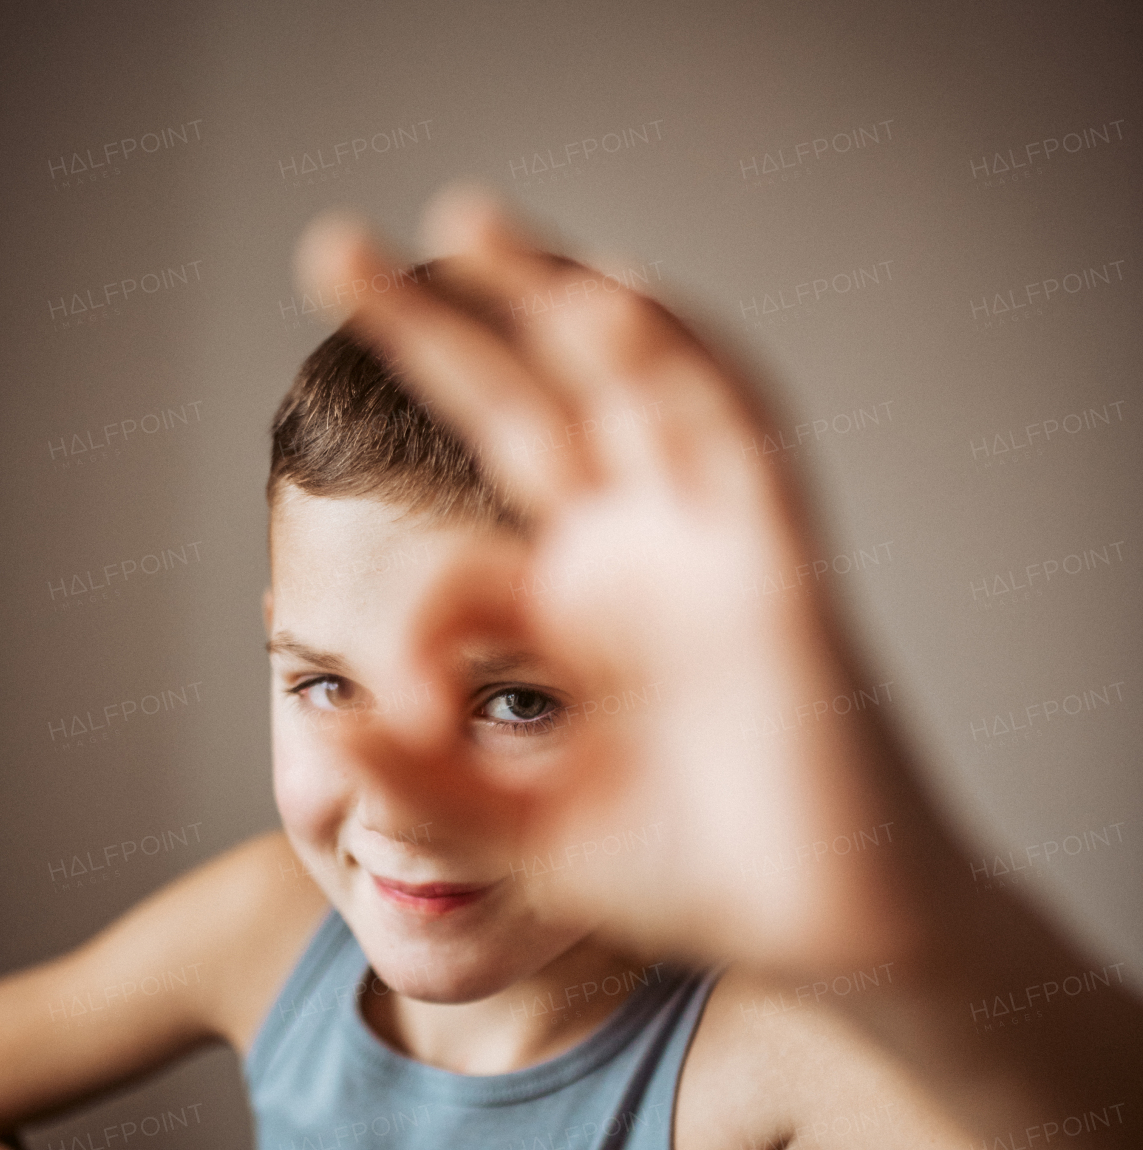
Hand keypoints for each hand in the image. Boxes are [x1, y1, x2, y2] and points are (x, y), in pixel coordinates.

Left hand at [298, 190, 953, 972]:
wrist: (825, 929)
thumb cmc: (689, 876)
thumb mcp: (526, 833)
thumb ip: (426, 784)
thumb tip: (324, 717)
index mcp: (574, 617)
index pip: (459, 571)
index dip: (414, 635)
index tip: (401, 722)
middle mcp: (635, 559)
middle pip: (524, 406)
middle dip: (436, 328)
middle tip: (334, 249)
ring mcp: (707, 545)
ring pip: (628, 384)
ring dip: (556, 297)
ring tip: (465, 221)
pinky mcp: (778, 559)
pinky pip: (731, 436)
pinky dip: (679, 365)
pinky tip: (605, 299)